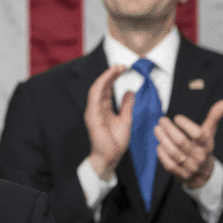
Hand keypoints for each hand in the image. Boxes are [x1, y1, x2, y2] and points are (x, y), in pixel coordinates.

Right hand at [85, 64, 135, 179]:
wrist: (111, 157)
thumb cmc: (116, 141)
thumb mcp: (126, 120)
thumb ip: (126, 106)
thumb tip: (130, 91)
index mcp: (104, 108)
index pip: (106, 88)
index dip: (113, 77)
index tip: (123, 68)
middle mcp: (96, 107)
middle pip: (101, 85)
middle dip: (110, 74)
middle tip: (121, 65)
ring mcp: (93, 111)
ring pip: (96, 89)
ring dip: (105, 77)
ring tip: (116, 69)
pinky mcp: (92, 117)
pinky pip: (94, 99)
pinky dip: (100, 87)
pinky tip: (107, 79)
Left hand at [154, 99, 222, 188]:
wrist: (202, 174)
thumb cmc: (203, 148)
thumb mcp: (209, 134)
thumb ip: (213, 118)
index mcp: (206, 145)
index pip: (198, 134)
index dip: (186, 125)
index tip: (177, 117)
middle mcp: (199, 157)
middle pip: (182, 142)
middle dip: (170, 130)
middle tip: (162, 120)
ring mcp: (190, 167)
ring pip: (174, 153)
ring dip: (163, 140)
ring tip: (157, 129)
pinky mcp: (180, 174)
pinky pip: (169, 165)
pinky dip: (162, 155)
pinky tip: (159, 145)